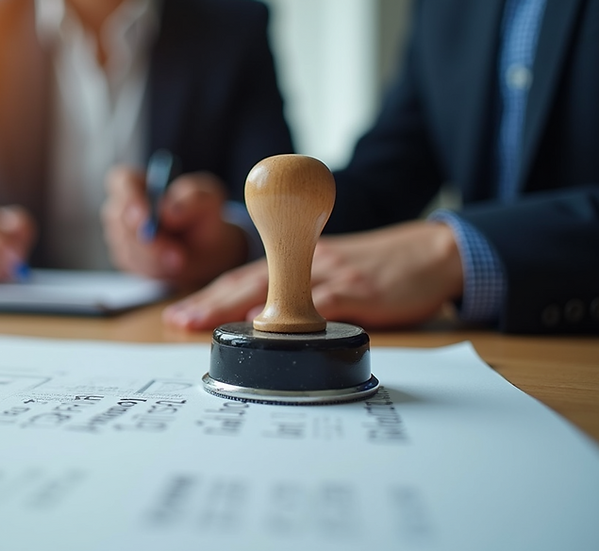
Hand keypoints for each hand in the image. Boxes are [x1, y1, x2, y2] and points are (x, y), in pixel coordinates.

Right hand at [101, 167, 247, 289]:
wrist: (206, 251)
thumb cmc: (203, 217)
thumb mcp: (209, 201)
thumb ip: (193, 198)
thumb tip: (167, 210)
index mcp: (140, 183)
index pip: (122, 181)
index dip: (130, 197)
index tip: (146, 217)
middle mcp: (124, 207)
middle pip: (121, 221)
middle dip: (148, 241)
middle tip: (175, 253)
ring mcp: (121, 235)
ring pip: (128, 248)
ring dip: (156, 258)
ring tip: (180, 259)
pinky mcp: (126, 258)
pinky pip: (134, 266)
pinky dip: (156, 269)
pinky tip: (172, 265)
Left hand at [164, 220, 463, 329]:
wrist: (433, 252)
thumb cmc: (381, 265)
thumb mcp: (334, 269)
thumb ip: (301, 286)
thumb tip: (264, 316)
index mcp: (298, 258)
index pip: (244, 277)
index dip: (210, 294)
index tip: (180, 312)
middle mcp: (308, 261)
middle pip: (249, 281)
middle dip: (209, 302)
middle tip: (178, 320)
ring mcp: (331, 274)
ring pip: (276, 287)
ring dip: (236, 307)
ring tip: (204, 324)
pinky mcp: (358, 289)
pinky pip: (321, 301)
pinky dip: (294, 314)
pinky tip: (271, 325)